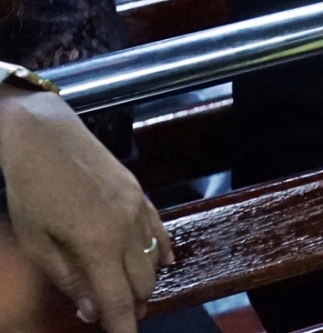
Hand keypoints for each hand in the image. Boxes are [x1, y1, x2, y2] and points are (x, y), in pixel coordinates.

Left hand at [0, 88, 171, 332]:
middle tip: (116, 319)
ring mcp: (139, 207)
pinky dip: (161, 251)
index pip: (118, 300)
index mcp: (99, 245)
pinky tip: (162, 262)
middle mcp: (128, 227)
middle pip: (142, 282)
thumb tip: (92, 310)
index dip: (122, 327)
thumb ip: (69, 279)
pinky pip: (160, 230)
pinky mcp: (141, 192)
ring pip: (154, 258)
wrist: (44, 136)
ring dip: (144, 281)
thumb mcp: (37, 243)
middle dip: (132, 306)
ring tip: (129, 296)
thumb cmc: (31, 191)